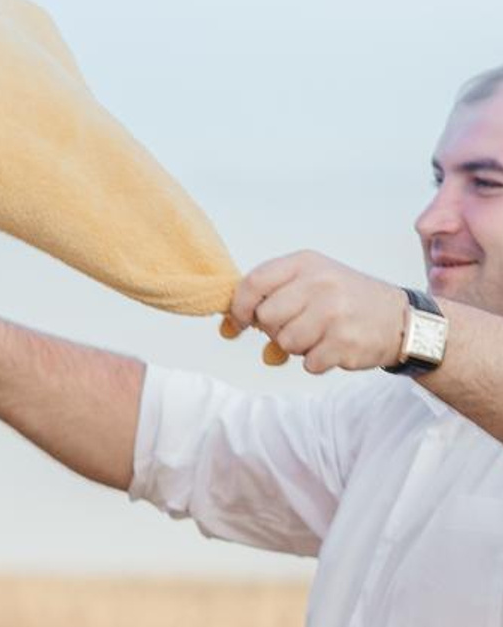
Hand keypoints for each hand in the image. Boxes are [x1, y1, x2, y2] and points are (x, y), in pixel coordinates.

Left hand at [225, 253, 409, 375]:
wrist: (401, 319)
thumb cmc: (345, 302)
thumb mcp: (312, 282)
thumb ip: (271, 295)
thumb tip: (226, 324)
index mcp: (307, 263)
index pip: (253, 283)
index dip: (239, 308)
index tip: (240, 322)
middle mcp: (320, 282)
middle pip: (266, 318)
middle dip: (276, 329)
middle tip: (300, 325)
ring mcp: (333, 312)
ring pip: (284, 343)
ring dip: (298, 347)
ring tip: (322, 334)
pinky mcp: (343, 342)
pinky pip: (307, 363)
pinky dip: (318, 361)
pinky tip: (337, 346)